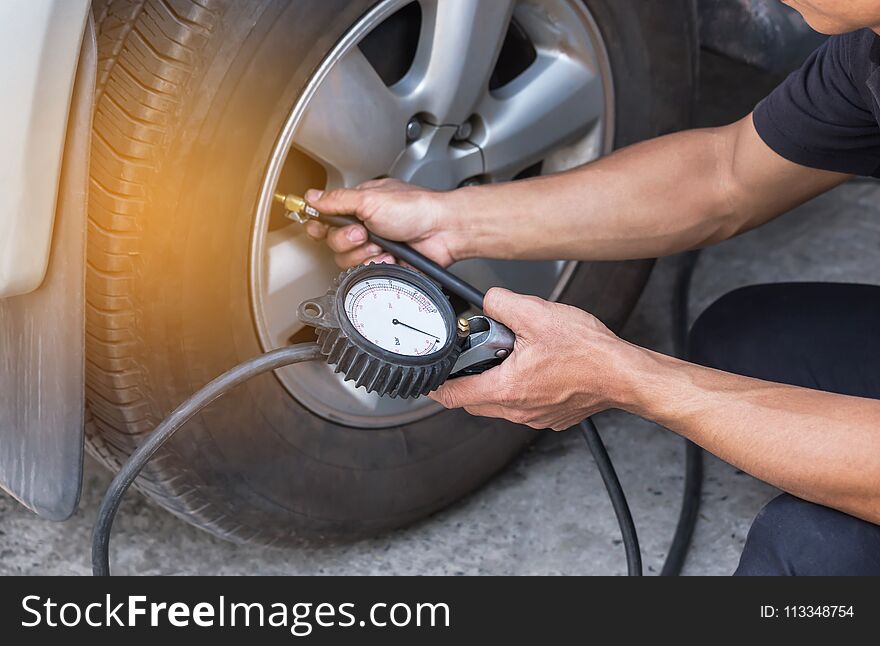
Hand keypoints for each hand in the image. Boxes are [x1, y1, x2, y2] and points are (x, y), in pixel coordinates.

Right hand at [304, 179, 461, 268]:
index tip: (318, 227)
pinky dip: (377, 265)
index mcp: (359, 206)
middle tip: (363, 233)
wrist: (443, 231)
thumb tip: (312, 196)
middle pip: (333, 243)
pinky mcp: (384, 264)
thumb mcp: (370, 198)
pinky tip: (390, 257)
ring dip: (364, 253)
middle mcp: (365, 226)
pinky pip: (366, 272)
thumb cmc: (416, 208)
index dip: (318, 225)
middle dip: (346, 240)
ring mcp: (374, 247)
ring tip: (382, 244)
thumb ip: (337, 200)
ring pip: (347, 260)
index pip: (326, 218)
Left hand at [430, 288, 639, 430]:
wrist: (624, 374)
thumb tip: (489, 300)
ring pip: (500, 404)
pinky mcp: (553, 417)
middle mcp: (519, 410)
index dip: (435, 387)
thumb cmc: (588, 352)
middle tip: (473, 357)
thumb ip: (502, 303)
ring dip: (496, 383)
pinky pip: (525, 406)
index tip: (428, 379)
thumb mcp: (537, 314)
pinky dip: (521, 389)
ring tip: (511, 357)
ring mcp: (536, 417)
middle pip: (474, 401)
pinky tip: (536, 367)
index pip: (454, 396)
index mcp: (506, 388)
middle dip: (467, 380)